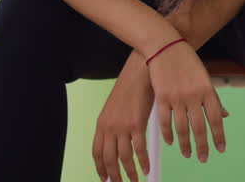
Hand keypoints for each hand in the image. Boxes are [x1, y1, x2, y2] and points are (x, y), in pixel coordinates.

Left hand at [93, 54, 154, 181]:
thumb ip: (114, 125)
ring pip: (124, 158)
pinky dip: (143, 162)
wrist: (139, 73)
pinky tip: (147, 167)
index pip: (97, 152)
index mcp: (102, 124)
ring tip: (135, 181)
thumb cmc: (130, 88)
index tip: (104, 178)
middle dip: (114, 176)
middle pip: (109, 159)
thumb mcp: (115, 108)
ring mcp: (122, 126)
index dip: (100, 168)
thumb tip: (118, 140)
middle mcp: (109, 127)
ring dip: (130, 173)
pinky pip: (139, 150)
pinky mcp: (137, 124)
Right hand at [145, 40, 228, 163]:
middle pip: (199, 127)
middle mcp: (194, 95)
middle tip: (203, 158)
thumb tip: (225, 116)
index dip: (219, 136)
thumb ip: (214, 98)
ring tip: (188, 154)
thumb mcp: (205, 77)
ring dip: (185, 144)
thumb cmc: (187, 61)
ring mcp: (177, 97)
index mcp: (207, 90)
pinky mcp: (162, 97)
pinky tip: (171, 142)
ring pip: (182, 128)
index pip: (216, 119)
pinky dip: (168, 134)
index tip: (220, 149)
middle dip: (202, 146)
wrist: (165, 46)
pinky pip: (165, 121)